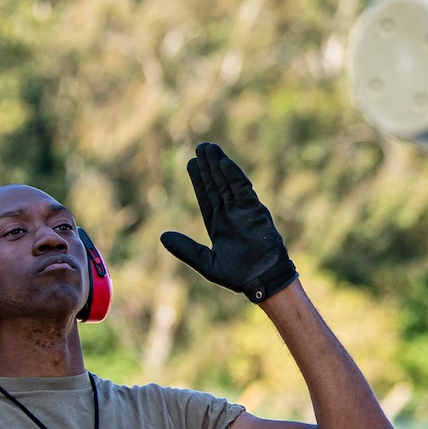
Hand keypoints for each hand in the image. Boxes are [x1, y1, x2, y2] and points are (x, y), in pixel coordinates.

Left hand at [161, 143, 297, 302]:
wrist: (264, 281)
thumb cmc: (239, 275)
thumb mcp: (207, 263)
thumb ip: (187, 249)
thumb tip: (162, 236)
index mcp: (218, 224)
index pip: (206, 196)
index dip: (199, 179)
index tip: (191, 162)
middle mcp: (230, 213)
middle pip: (217, 184)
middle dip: (208, 167)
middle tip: (201, 147)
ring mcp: (243, 210)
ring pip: (229, 183)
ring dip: (220, 166)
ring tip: (211, 148)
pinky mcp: (255, 211)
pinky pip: (243, 190)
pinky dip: (234, 176)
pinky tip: (225, 164)